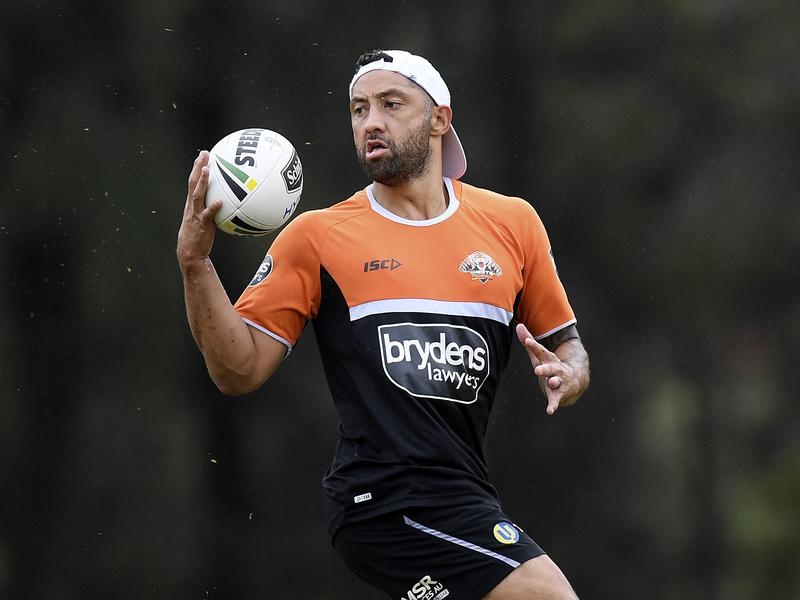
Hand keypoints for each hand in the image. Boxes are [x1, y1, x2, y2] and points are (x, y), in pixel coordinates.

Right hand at [177, 150, 221, 269]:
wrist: (189, 253)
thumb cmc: (198, 237)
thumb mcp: (203, 220)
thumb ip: (211, 209)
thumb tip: (224, 201)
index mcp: (192, 204)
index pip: (193, 182)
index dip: (197, 168)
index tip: (203, 155)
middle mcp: (192, 206)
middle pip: (193, 183)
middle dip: (198, 167)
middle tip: (204, 154)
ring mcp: (195, 215)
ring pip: (197, 195)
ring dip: (202, 183)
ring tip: (207, 170)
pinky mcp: (202, 225)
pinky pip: (207, 215)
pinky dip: (213, 208)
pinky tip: (220, 202)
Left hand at [515, 323, 578, 414]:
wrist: (576, 380)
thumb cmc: (552, 366)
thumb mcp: (540, 356)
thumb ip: (529, 342)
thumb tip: (518, 325)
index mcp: (550, 359)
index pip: (541, 351)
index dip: (533, 345)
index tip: (526, 339)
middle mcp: (556, 369)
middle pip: (551, 368)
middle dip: (545, 368)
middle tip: (537, 370)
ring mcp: (560, 382)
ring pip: (557, 382)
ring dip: (554, 383)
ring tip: (551, 383)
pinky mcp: (560, 394)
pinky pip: (556, 400)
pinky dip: (553, 405)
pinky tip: (550, 411)